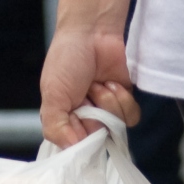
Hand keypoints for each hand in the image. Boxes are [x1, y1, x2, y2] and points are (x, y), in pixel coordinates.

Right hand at [39, 26, 143, 146]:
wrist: (92, 32)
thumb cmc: (67, 59)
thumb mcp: (52, 96)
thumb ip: (55, 128)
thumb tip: (72, 151)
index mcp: (64, 120)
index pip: (74, 147)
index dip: (78, 135)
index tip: (76, 115)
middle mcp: (85, 120)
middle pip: (97, 139)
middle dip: (93, 115)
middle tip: (85, 93)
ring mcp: (107, 111)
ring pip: (115, 128)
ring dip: (107, 102)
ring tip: (97, 83)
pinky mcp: (125, 102)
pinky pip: (131, 117)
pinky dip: (122, 99)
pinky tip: (111, 82)